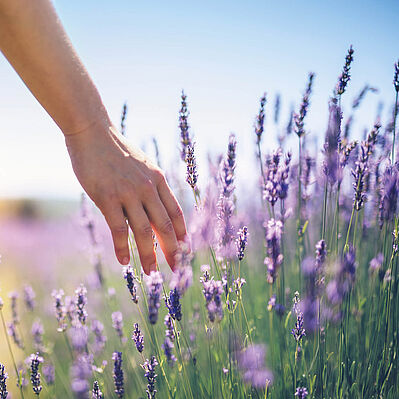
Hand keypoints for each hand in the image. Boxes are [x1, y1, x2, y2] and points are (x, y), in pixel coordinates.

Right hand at [65, 118, 186, 273]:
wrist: (93, 132)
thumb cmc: (117, 152)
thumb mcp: (143, 166)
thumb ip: (151, 187)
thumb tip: (157, 211)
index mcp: (159, 180)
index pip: (176, 213)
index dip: (183, 235)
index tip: (186, 251)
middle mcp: (148, 188)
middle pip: (165, 226)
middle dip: (173, 251)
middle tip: (177, 269)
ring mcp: (128, 193)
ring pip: (145, 232)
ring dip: (149, 256)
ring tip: (151, 273)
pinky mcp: (107, 197)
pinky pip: (119, 229)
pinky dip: (123, 248)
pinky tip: (124, 261)